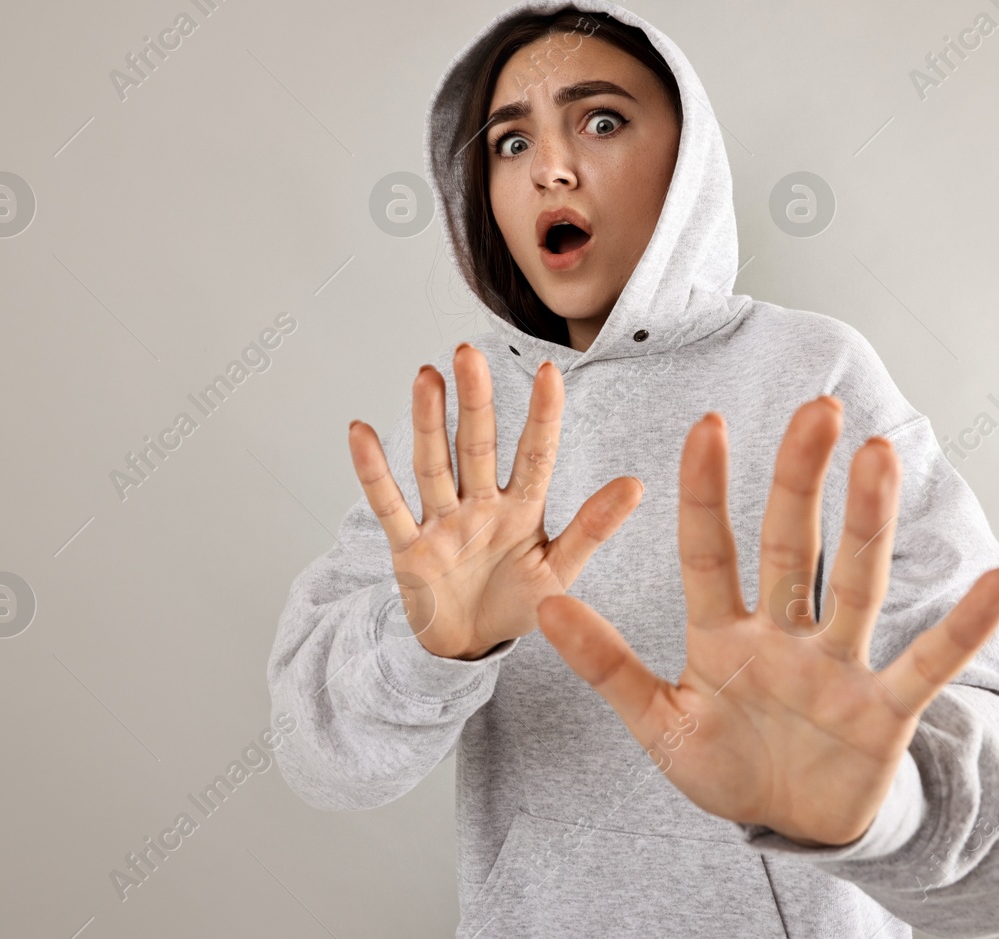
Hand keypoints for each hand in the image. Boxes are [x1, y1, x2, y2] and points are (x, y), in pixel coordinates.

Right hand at [349, 343, 642, 660]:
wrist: (469, 646)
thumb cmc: (516, 604)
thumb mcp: (560, 570)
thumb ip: (592, 528)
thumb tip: (637, 484)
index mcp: (523, 509)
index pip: (535, 454)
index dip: (542, 416)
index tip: (549, 372)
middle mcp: (481, 505)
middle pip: (477, 446)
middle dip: (474, 401)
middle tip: (469, 353)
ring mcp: (443, 522)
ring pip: (434, 465)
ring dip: (428, 423)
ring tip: (425, 378)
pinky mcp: (409, 548)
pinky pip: (390, 506)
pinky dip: (373, 472)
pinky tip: (361, 433)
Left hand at [537, 396, 998, 846]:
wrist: (790, 826)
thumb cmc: (726, 765)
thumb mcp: (657, 721)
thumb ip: (606, 664)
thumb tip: (543, 605)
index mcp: (723, 635)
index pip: (711, 551)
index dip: (707, 492)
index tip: (705, 424)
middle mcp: (784, 635)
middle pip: (793, 546)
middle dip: (800, 481)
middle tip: (815, 410)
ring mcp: (838, 667)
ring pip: (857, 585)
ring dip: (869, 523)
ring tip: (881, 456)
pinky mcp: (885, 711)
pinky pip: (928, 663)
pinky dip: (963, 627)